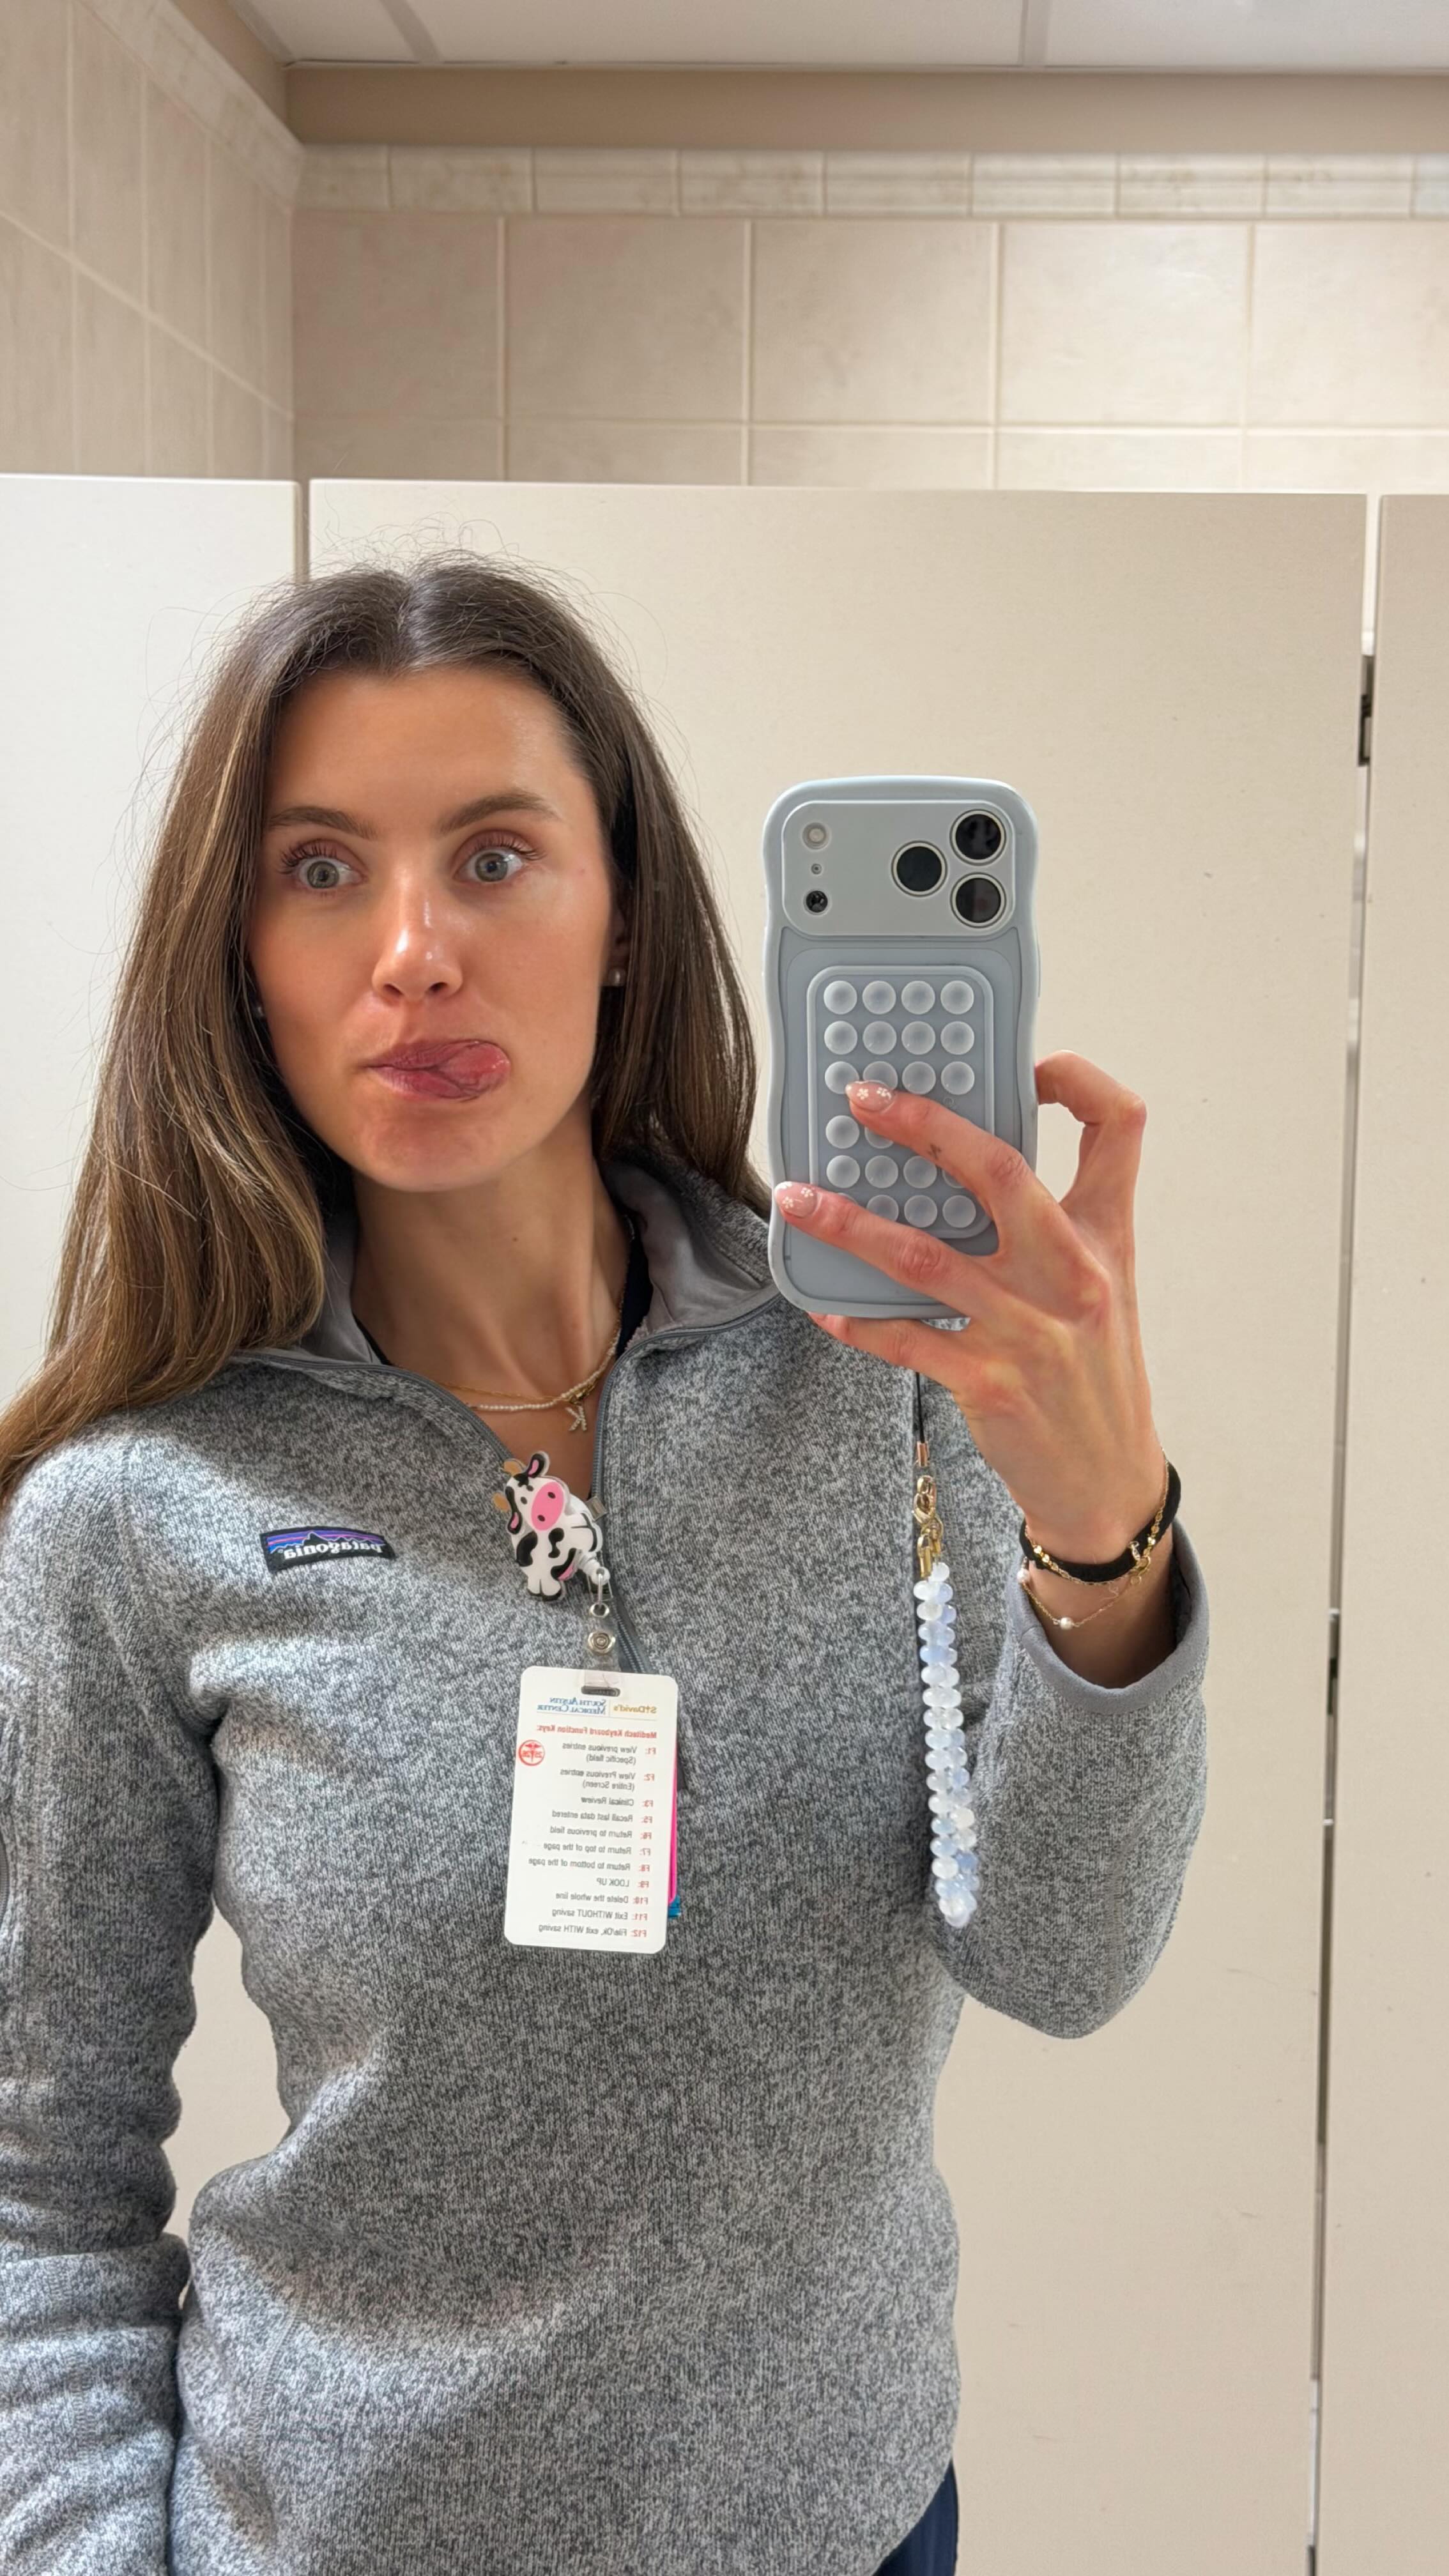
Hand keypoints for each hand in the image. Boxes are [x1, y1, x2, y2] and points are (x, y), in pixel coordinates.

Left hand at [773, 1054, 1167, 1563]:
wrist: (1109, 1483)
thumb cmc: (1096, 1378)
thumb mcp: (1105, 1290)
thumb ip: (1057, 1227)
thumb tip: (975, 1170)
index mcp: (1108, 1238)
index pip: (1118, 1128)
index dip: (1079, 1080)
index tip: (1029, 1066)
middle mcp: (1074, 1275)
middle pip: (1000, 1171)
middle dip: (925, 1125)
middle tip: (863, 1100)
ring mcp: (1031, 1331)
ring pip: (924, 1256)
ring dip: (850, 1223)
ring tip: (798, 1198)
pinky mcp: (990, 1384)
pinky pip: (905, 1339)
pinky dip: (858, 1321)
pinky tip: (824, 1309)